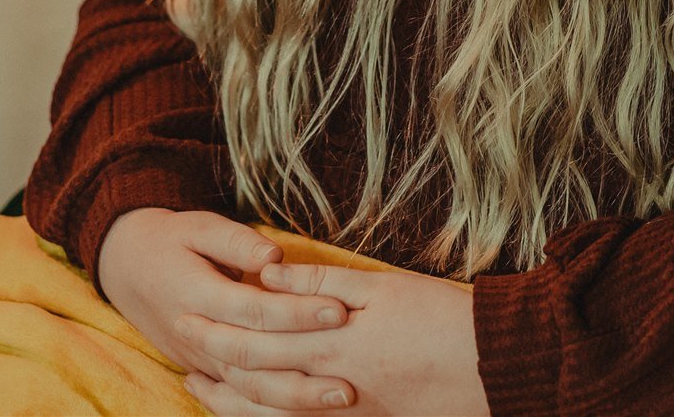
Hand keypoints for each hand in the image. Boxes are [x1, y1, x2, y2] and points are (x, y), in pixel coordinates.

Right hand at [95, 207, 354, 406]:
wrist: (126, 267)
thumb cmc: (171, 240)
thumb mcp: (198, 226)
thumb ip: (236, 242)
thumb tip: (275, 258)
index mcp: (197, 294)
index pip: (254, 310)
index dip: (297, 312)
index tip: (339, 309)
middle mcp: (198, 336)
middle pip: (255, 361)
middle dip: (306, 369)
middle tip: (352, 372)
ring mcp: (200, 360)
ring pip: (248, 390)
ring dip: (295, 399)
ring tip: (342, 397)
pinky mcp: (205, 372)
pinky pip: (239, 398)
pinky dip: (272, 409)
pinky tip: (310, 411)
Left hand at [179, 261, 489, 415]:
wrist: (491, 367)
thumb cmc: (442, 319)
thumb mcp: (385, 287)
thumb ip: (325, 280)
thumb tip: (272, 270)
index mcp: (334, 344)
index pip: (260, 338)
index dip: (220, 329)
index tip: (187, 315)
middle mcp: (332, 386)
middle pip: (257, 378)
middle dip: (215, 363)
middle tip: (182, 347)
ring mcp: (348, 413)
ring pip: (272, 413)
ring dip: (232, 401)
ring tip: (202, 390)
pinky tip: (254, 411)